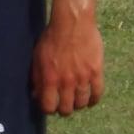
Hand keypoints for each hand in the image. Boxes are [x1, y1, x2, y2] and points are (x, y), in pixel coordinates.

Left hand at [32, 0, 103, 115]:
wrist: (72, 24)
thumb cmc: (51, 39)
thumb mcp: (37, 58)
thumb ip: (37, 77)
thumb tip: (36, 94)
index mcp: (50, 78)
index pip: (49, 106)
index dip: (47, 109)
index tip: (48, 106)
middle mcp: (67, 82)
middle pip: (67, 108)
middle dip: (62, 110)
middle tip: (62, 105)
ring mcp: (83, 78)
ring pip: (81, 103)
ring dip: (77, 105)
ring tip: (75, 102)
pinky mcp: (96, 72)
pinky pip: (97, 93)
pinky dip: (93, 100)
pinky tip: (89, 100)